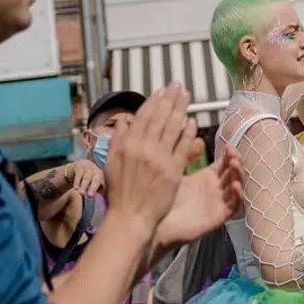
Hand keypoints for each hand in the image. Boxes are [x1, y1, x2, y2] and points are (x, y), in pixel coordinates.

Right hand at [66, 159, 103, 196]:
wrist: (81, 166)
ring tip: (81, 193)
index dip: (104, 190)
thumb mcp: (96, 183)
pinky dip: (77, 182)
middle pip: (96, 180)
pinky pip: (78, 175)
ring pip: (86, 178)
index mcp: (102, 177)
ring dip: (84, 186)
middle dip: (93, 188)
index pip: (104, 184)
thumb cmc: (91, 178)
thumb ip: (101, 192)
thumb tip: (107, 204)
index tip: (101, 197)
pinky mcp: (80, 167)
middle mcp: (96, 172)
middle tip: (90, 196)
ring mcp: (88, 168)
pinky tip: (76, 188)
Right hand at [102, 84, 198, 238]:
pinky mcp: (173, 171)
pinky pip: (183, 147)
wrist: (130, 218)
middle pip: (160, 117)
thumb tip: (122, 121)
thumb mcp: (110, 163)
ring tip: (186, 96)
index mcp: (127, 145)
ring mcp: (159, 159)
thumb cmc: (119, 193)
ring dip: (181, 109)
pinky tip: (193, 122)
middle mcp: (143, 148)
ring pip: (172, 128)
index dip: (154, 101)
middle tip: (178, 85)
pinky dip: (188, 133)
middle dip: (170, 99)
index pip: (143, 116)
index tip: (162, 90)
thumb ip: (117, 140)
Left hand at [154, 147, 244, 249]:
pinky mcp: (218, 216)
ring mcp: (218, 202)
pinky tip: (235, 185)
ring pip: (236, 187)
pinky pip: (233, 206)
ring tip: (234, 164)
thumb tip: (199, 138)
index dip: (230, 154)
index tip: (229, 145)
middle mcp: (215, 189)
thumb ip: (187, 156)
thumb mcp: (176, 172)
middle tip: (232, 153)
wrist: (154, 222)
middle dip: (236, 161)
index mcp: (207, 177)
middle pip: (234, 172)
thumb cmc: (163, 197)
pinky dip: (238, 195)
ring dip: (239, 175)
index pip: (225, 162)